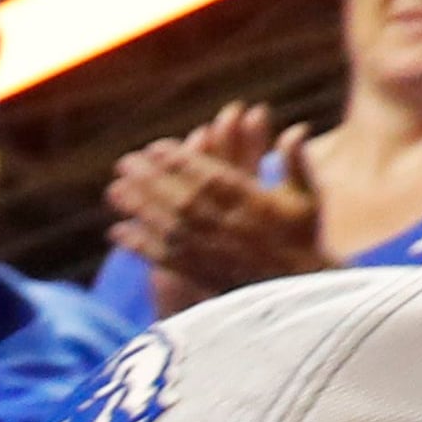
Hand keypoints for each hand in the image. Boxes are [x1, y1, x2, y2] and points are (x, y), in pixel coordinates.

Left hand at [103, 104, 323, 309]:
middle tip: (123, 163)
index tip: (156, 147)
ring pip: (166, 225)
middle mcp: (227, 226)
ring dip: (137, 207)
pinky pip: (163, 258)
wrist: (298, 293)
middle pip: (180, 197)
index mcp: (252, 203)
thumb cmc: (303, 241)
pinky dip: (138, 245)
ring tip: (113, 191)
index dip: (180, 160)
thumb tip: (296, 128)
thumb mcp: (307, 198)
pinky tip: (116, 232)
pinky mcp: (199, 275)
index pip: (209, 176)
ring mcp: (210, 252)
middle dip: (149, 179)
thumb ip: (297, 162)